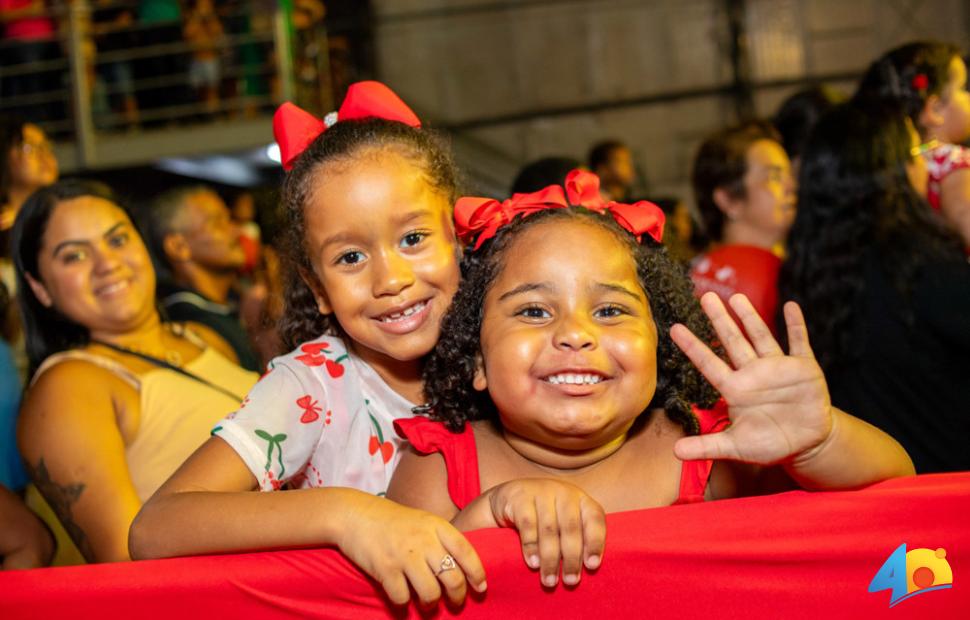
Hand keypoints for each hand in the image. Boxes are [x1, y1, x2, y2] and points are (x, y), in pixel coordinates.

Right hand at [336, 493, 485, 606]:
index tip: (480, 588)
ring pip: (431, 593)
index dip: (477, 573)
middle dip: (457, 597)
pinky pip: (403, 598)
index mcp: (436, 526)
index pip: (466, 552)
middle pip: (452, 578)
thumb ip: (440, 538)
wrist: (355, 514)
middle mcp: (424, 540)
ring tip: (427, 603)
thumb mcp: (422, 520)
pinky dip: (404, 605)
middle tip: (455, 603)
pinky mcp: (385, 569)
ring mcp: (404, 555)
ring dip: (431, 603)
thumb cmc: (391, 520)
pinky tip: (402, 601)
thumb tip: (460, 566)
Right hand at [486, 478, 604, 587]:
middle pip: (571, 527)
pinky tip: (533, 563)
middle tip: (570, 581)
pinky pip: (528, 525)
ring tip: (550, 580)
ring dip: (551, 558)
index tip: (592, 566)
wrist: (508, 497)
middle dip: (572, 558)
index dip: (595, 542)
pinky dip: (531, 547)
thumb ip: (576, 538)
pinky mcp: (520, 497)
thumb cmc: (543, 516)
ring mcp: (541, 492)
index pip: (595, 518)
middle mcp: (564, 492)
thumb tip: (587, 570)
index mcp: (581, 499)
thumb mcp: (563, 521)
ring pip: (549, 529)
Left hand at [669, 293, 832, 464]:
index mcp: (735, 389)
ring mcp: (778, 368)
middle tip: (705, 296)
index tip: (674, 328)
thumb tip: (674, 452)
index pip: (708, 364)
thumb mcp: (735, 447)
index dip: (692, 347)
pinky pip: (799, 343)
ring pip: (761, 337)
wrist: (807, 443)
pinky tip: (791, 306)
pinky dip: (796, 325)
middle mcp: (753, 373)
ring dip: (750, 317)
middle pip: (732, 342)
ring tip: (737, 297)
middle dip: (719, 320)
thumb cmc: (769, 443)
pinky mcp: (804, 368)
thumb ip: (707, 446)